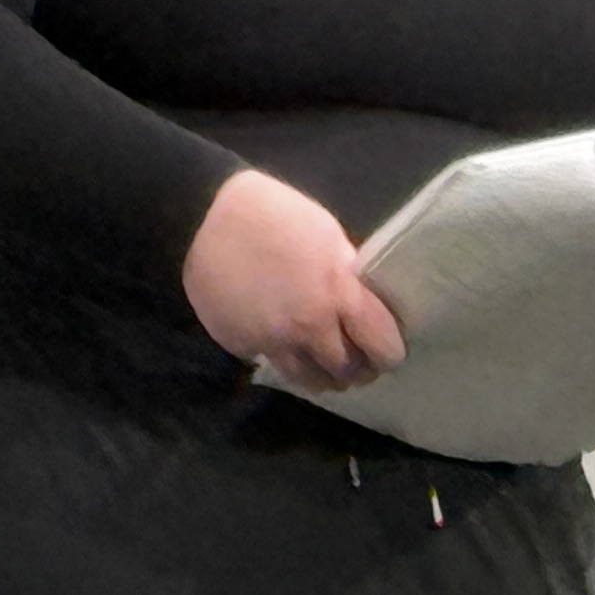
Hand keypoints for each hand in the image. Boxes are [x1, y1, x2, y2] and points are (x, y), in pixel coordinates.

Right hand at [183, 171, 404, 390]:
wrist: (205, 217)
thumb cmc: (274, 214)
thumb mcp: (326, 234)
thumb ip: (346, 274)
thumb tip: (361, 301)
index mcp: (338, 293)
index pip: (382, 347)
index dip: (389, 352)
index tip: (387, 350)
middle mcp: (309, 326)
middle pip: (347, 371)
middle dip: (358, 369)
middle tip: (359, 362)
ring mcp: (273, 341)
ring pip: (310, 381)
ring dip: (324, 376)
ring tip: (326, 366)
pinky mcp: (243, 345)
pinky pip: (273, 363)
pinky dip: (284, 359)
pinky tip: (284, 343)